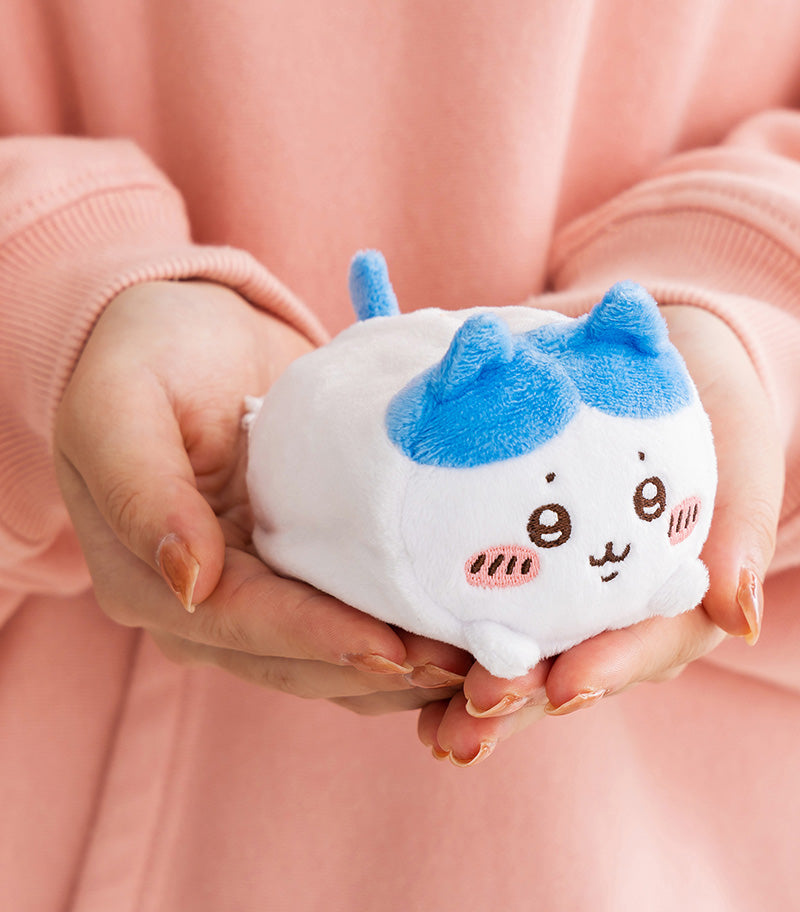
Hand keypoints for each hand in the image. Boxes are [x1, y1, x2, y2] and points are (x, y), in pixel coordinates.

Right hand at [54, 280, 468, 711]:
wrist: (193, 330)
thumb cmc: (148, 354)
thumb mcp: (120, 403)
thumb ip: (139, 488)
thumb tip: (189, 581)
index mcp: (148, 578)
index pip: (241, 623)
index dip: (316, 640)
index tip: (391, 648)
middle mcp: (205, 605)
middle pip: (297, 659)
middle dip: (379, 669)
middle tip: (462, 665)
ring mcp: (262, 592)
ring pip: (335, 658)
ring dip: (406, 668)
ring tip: (480, 661)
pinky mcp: (307, 573)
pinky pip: (358, 618)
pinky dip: (410, 633)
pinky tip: (466, 632)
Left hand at [417, 304, 783, 764]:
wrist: (669, 366)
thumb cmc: (713, 405)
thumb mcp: (741, 449)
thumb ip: (744, 526)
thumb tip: (741, 616)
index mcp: (685, 599)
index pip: (649, 644)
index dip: (609, 667)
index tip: (565, 683)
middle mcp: (626, 615)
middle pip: (579, 672)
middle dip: (528, 701)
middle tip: (472, 717)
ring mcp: (576, 602)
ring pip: (531, 663)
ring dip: (480, 699)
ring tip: (436, 731)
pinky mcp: (532, 575)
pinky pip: (494, 618)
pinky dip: (453, 649)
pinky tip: (408, 675)